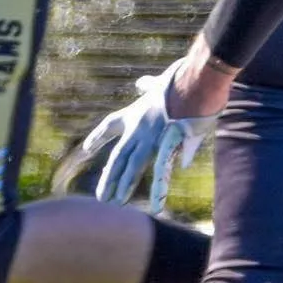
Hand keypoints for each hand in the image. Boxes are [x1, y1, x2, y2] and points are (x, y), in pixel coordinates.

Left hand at [69, 53, 223, 212]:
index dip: (98, 137)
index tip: (86, 148)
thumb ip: (149, 86)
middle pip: (119, 156)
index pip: (110, 125)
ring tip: (115, 203)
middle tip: (102, 197)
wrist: (196, 78)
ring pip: (133, 165)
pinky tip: (157, 205)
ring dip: (125, 185)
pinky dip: (160, 188)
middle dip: (110, 177)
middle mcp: (139, 126)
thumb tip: (142, 84)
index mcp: (135, 112)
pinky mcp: (170, 142)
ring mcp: (152, 135)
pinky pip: (163, 170)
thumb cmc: (182, 79)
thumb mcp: (159, 82)